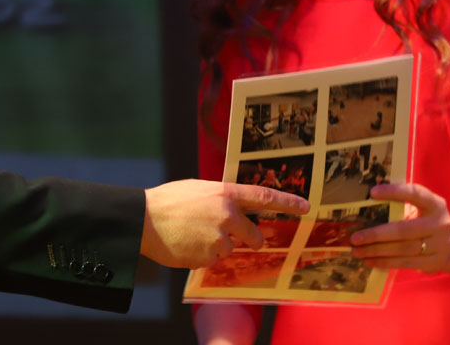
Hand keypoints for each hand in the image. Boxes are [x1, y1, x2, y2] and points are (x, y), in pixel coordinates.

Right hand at [140, 179, 309, 268]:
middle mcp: (227, 215)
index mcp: (225, 193)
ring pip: (230, 249)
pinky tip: (186, 244)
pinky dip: (202, 256)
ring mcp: (218, 238)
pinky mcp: (207, 257)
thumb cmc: (168, 201)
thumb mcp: (199, 190)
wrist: (143, 219)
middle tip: (233, 236)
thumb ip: (221, 199)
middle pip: (254, 235)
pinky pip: (213, 260)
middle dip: (250, 240)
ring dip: (216, 247)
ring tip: (192, 235)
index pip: (264, 197)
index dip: (288, 202)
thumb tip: (236, 211)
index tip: (307, 206)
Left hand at [349, 182, 449, 273]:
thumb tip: (364, 208)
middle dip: (376, 234)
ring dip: (377, 251)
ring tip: (357, 251)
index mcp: (435, 204)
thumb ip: (401, 207)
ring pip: (403, 249)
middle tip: (354, 238)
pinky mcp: (435, 262)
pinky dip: (385, 262)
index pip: (415, 194)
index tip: (372, 192)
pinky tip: (369, 261)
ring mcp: (440, 245)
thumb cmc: (426, 221)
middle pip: (404, 230)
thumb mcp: (422, 210)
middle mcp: (440, 224)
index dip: (394, 192)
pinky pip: (406, 263)